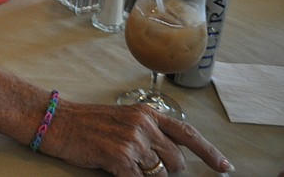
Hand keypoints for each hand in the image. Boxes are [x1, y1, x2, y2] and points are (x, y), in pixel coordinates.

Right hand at [46, 102, 231, 174]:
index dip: (209, 152)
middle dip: (165, 170)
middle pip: (176, 161)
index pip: (187, 133)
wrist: (58, 122)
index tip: (225, 167)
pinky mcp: (120, 158)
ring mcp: (132, 142)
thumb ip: (149, 131)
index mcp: (147, 113)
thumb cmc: (88, 122)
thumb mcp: (123, 118)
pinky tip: (117, 169)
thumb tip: (170, 154)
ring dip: (146, 175)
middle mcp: (143, 125)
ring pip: (160, 174)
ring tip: (123, 162)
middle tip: (141, 164)